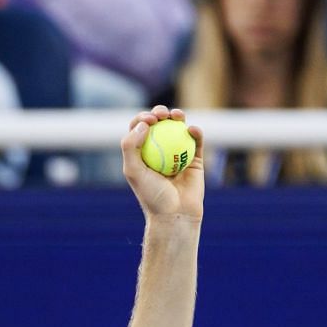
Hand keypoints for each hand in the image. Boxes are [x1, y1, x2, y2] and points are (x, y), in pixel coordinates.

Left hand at [120, 106, 204, 224]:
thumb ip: (130, 146)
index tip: (149, 120)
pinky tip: (192, 129)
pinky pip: (196, 141)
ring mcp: (177, 153)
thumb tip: (143, 123)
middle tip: (162, 115)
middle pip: (159, 125)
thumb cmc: (151, 195)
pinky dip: (195, 132)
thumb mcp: (133, 171)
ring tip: (177, 116)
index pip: (139, 129)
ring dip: (177, 116)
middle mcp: (159, 151)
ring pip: (178, 128)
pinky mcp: (195, 159)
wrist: (175, 214)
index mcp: (141, 153)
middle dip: (159, 112)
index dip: (143, 118)